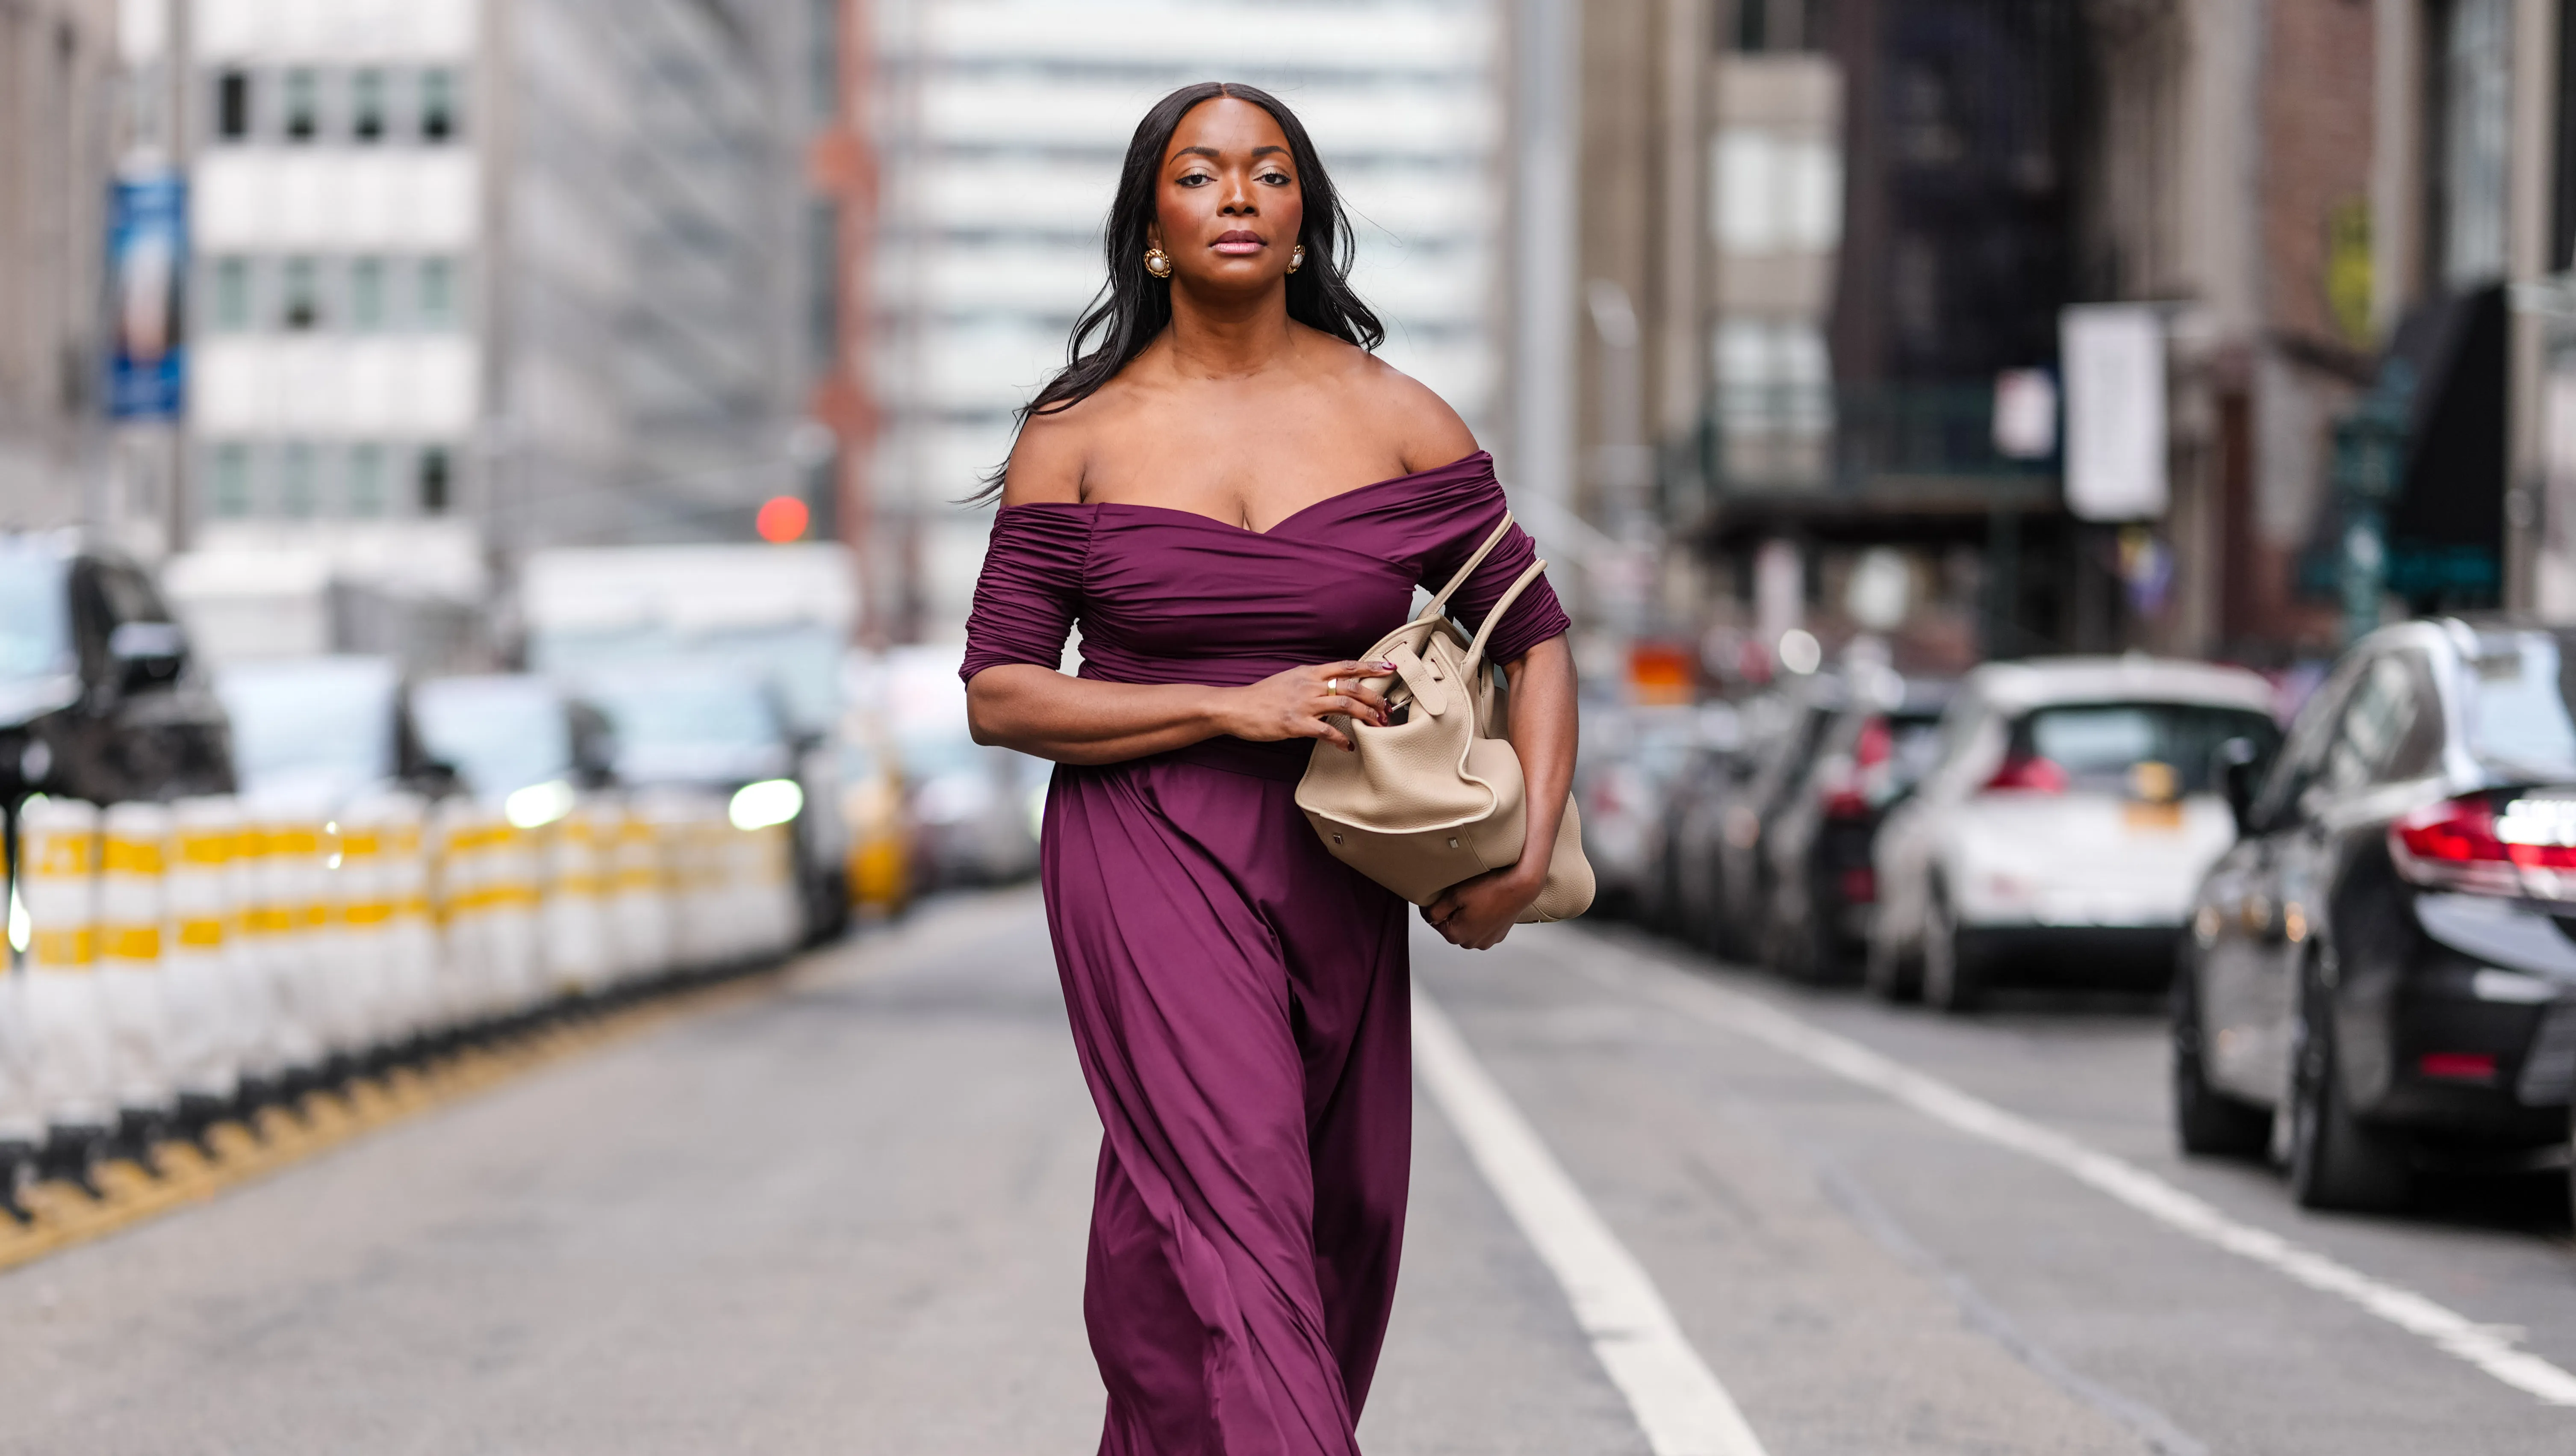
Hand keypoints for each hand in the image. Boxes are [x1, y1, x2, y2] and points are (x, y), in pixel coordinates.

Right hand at [1217, 660, 1394, 751]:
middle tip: (1387, 709)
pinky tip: (1347, 746)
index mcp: (1309, 673)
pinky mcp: (1296, 724)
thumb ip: (1311, 681)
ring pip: (1345, 704)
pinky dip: (1341, 739)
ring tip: (1377, 725)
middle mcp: (1309, 685)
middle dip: (1374, 697)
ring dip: (1366, 715)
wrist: (1236, 707)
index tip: (1389, 668)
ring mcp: (1303, 704)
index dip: (1370, 667)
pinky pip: (1326, 731)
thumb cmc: (1262, 696)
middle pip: (1351, 686)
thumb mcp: (1289, 680)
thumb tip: (1331, 685)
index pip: (1346, 665)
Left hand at [1421, 864, 1540, 949]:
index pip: (1434, 922)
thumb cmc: (1490, 888)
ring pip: (1467, 928)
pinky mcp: (1498, 935)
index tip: (1443, 894)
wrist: (1521, 886)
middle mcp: (1471, 943)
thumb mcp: (1454, 895)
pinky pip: (1482, 927)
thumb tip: (1427, 917)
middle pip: (1451, 926)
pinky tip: (1487, 904)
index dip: (1436, 906)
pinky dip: (1481, 918)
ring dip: (1466, 916)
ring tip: (1476, 898)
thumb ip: (1434, 910)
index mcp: (1456, 936)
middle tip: (1462, 894)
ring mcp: (1487, 940)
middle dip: (1452, 912)